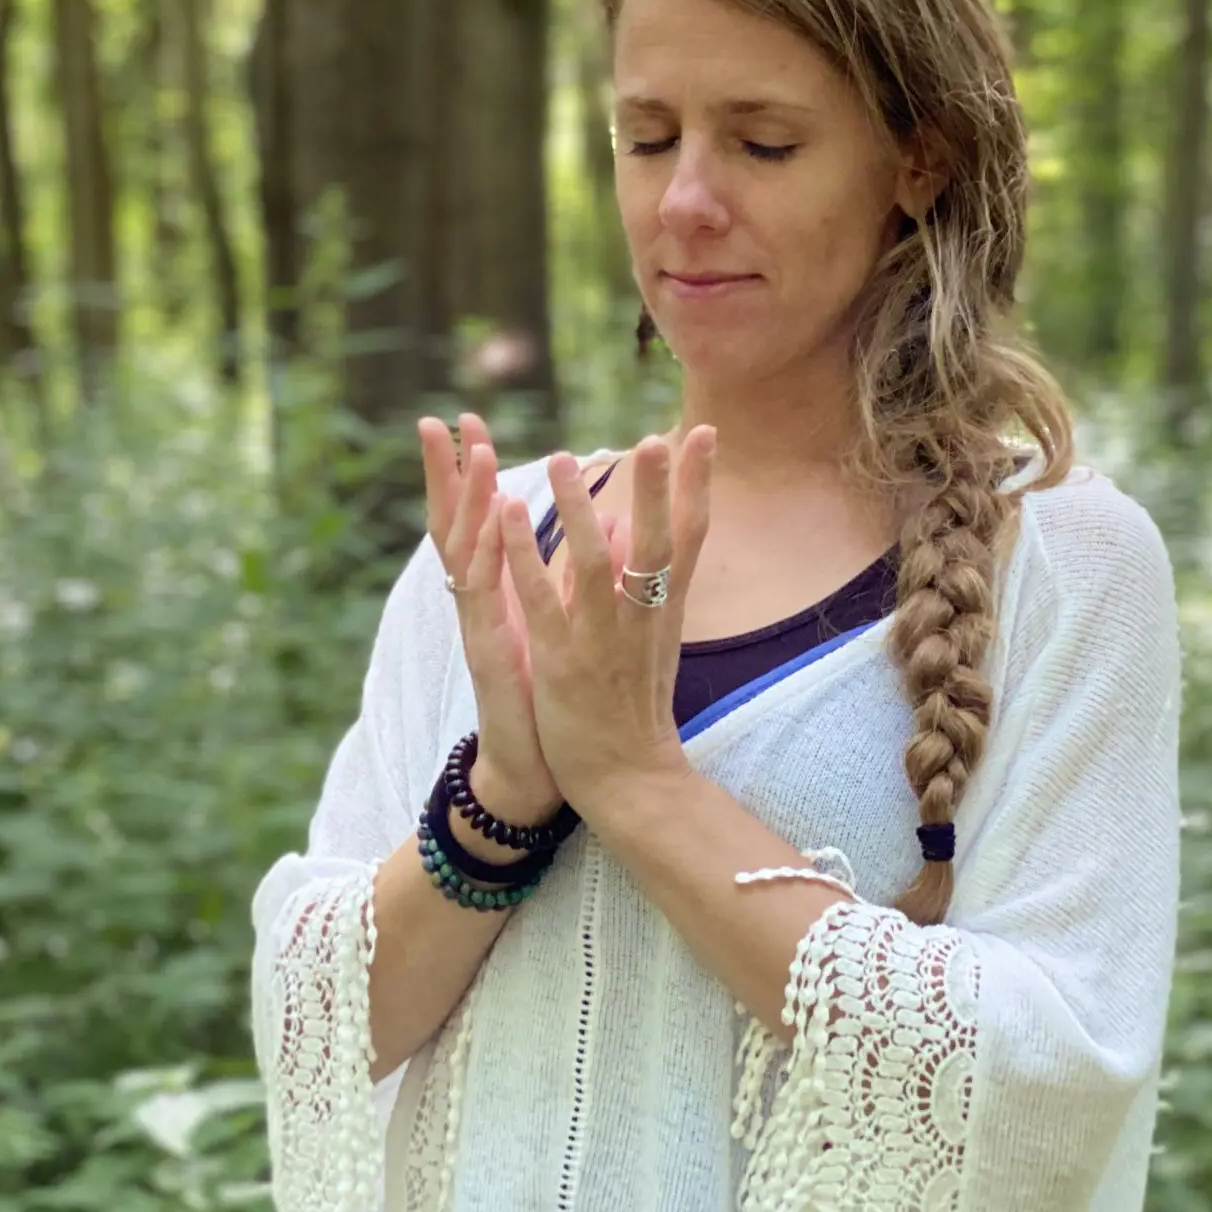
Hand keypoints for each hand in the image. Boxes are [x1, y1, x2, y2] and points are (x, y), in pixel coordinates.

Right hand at [419, 414, 564, 824]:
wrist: (532, 773)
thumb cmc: (552, 700)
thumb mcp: (573, 629)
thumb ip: (586, 576)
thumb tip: (617, 526)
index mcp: (502, 595)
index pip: (482, 521)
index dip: (472, 475)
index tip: (470, 423)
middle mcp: (484, 605)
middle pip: (458, 525)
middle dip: (452, 471)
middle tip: (444, 419)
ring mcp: (481, 626)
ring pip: (469, 550)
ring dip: (472, 497)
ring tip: (475, 448)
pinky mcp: (491, 652)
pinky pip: (489, 596)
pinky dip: (493, 553)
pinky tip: (497, 516)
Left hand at [496, 431, 715, 810]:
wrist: (630, 779)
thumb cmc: (636, 706)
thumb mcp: (654, 639)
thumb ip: (647, 583)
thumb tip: (640, 524)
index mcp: (664, 610)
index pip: (690, 536)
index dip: (698, 484)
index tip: (703, 432)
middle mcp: (641, 618)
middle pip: (656, 543)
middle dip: (657, 488)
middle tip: (656, 435)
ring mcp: (601, 640)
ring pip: (593, 563)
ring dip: (576, 509)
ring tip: (559, 458)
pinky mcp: (562, 661)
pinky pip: (541, 600)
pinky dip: (524, 555)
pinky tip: (509, 515)